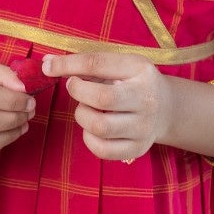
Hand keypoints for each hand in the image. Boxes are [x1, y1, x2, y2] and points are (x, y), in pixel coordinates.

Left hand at [42, 51, 173, 162]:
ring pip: (100, 126)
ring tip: (87, 109)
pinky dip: (89, 138)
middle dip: (78, 92)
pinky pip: (102, 149)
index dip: (68, 65)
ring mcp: (143, 127)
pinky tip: (93, 128)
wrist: (166, 108)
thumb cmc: (133, 82)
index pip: (98, 63)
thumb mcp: (119, 65)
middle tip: (76, 88)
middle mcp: (146, 99)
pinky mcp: (137, 148)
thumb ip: (86, 63)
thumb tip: (47, 64)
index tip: (48, 68)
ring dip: (83, 116)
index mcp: (140, 70)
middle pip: (102, 98)